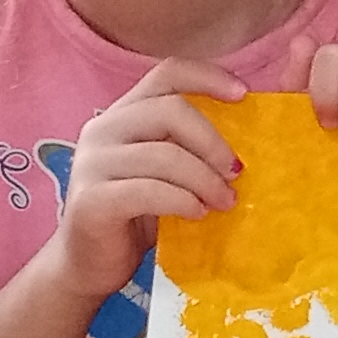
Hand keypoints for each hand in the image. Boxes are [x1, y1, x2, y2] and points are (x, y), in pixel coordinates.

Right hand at [46, 59, 247, 300]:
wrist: (87, 264)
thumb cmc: (135, 216)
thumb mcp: (164, 173)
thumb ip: (189, 149)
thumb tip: (250, 141)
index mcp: (123, 114)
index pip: (166, 73)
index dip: (207, 77)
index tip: (244, 95)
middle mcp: (102, 129)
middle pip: (169, 110)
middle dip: (212, 141)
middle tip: (237, 173)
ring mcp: (92, 163)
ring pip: (164, 155)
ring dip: (205, 179)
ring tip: (225, 201)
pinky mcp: (92, 200)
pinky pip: (149, 191)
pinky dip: (183, 201)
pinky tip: (197, 214)